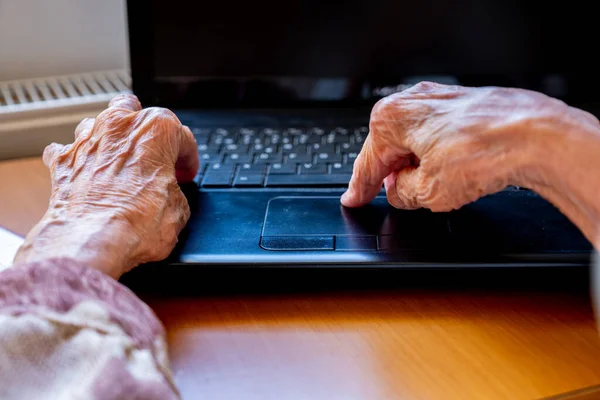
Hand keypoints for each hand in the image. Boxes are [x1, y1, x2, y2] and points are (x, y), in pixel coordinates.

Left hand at [14, 94, 198, 277]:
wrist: (92, 240)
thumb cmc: (138, 222)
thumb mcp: (180, 210)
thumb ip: (175, 191)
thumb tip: (169, 197)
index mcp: (156, 129)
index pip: (181, 136)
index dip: (187, 158)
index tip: (186, 172)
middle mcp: (119, 126)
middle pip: (134, 111)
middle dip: (143, 129)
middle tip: (152, 155)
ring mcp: (88, 140)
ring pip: (99, 123)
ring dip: (110, 140)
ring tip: (119, 164)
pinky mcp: (63, 160)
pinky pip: (69, 150)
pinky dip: (79, 161)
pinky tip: (88, 176)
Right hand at [341, 81, 599, 211]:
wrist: (539, 138)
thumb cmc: (486, 153)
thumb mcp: (428, 192)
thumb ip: (400, 194)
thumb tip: (398, 190)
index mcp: (392, 118)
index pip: (367, 162)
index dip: (359, 187)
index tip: (353, 199)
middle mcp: (413, 101)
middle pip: (391, 146)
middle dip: (392, 173)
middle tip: (398, 197)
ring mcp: (441, 98)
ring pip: (416, 139)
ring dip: (419, 165)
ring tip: (439, 186)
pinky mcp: (465, 103)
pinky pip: (439, 133)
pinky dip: (440, 154)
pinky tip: (456, 171)